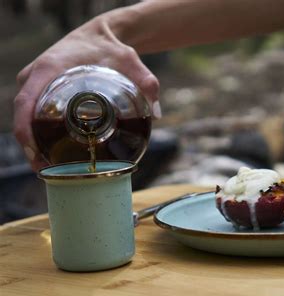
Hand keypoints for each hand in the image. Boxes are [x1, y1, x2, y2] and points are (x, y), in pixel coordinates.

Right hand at [14, 16, 159, 170]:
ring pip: (27, 117)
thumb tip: (157, 114)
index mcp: (49, 69)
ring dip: (34, 143)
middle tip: (48, 171)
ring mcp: (35, 84)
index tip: (37, 154)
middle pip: (24, 116)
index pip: (25, 103)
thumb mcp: (130, 60)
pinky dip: (39, 132)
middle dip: (31, 146)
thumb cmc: (110, 47)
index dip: (26, 131)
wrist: (100, 34)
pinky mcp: (41, 89)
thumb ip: (146, 82)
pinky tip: (52, 152)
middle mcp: (35, 77)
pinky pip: (33, 113)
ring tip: (50, 168)